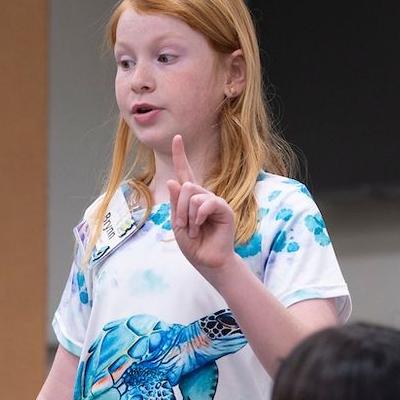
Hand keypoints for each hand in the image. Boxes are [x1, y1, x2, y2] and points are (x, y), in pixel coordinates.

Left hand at [166, 135, 236, 275]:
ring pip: (194, 194)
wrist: (207, 262)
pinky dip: (199, 216)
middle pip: (186, 185)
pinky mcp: (225, 209)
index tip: (176, 137)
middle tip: (183, 226)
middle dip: (179, 208)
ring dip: (188, 215)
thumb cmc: (194, 245)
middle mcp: (204, 196)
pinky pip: (207, 202)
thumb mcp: (178, 224)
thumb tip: (174, 181)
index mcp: (191, 199)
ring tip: (194, 230)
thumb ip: (175, 203)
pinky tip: (201, 226)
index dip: (180, 155)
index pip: (185, 173)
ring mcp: (215, 201)